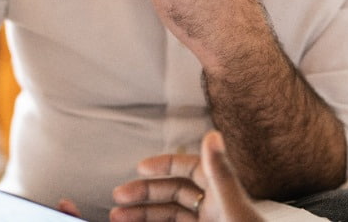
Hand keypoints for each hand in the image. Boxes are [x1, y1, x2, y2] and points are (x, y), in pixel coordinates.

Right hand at [111, 131, 262, 221]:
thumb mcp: (231, 204)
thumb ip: (219, 172)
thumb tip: (212, 133)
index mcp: (221, 191)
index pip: (189, 168)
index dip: (164, 165)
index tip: (139, 167)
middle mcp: (212, 207)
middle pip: (173, 193)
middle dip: (144, 193)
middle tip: (118, 196)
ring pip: (169, 215)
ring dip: (143, 214)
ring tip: (116, 217)